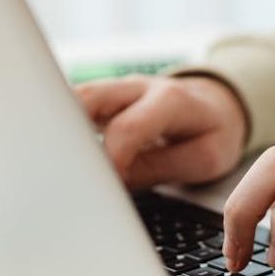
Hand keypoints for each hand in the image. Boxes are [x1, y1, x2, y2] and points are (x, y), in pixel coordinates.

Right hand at [75, 75, 247, 188]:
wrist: (218, 106)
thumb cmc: (213, 132)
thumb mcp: (204, 158)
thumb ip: (156, 169)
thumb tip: (110, 184)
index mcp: (172, 100)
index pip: (129, 127)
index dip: (110, 159)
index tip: (101, 187)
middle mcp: (139, 88)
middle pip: (88, 99)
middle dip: (70, 135)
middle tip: (66, 173)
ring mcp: (118, 90)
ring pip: (74, 98)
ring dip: (59, 129)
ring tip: (55, 165)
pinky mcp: (104, 99)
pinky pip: (74, 107)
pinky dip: (62, 129)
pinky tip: (58, 154)